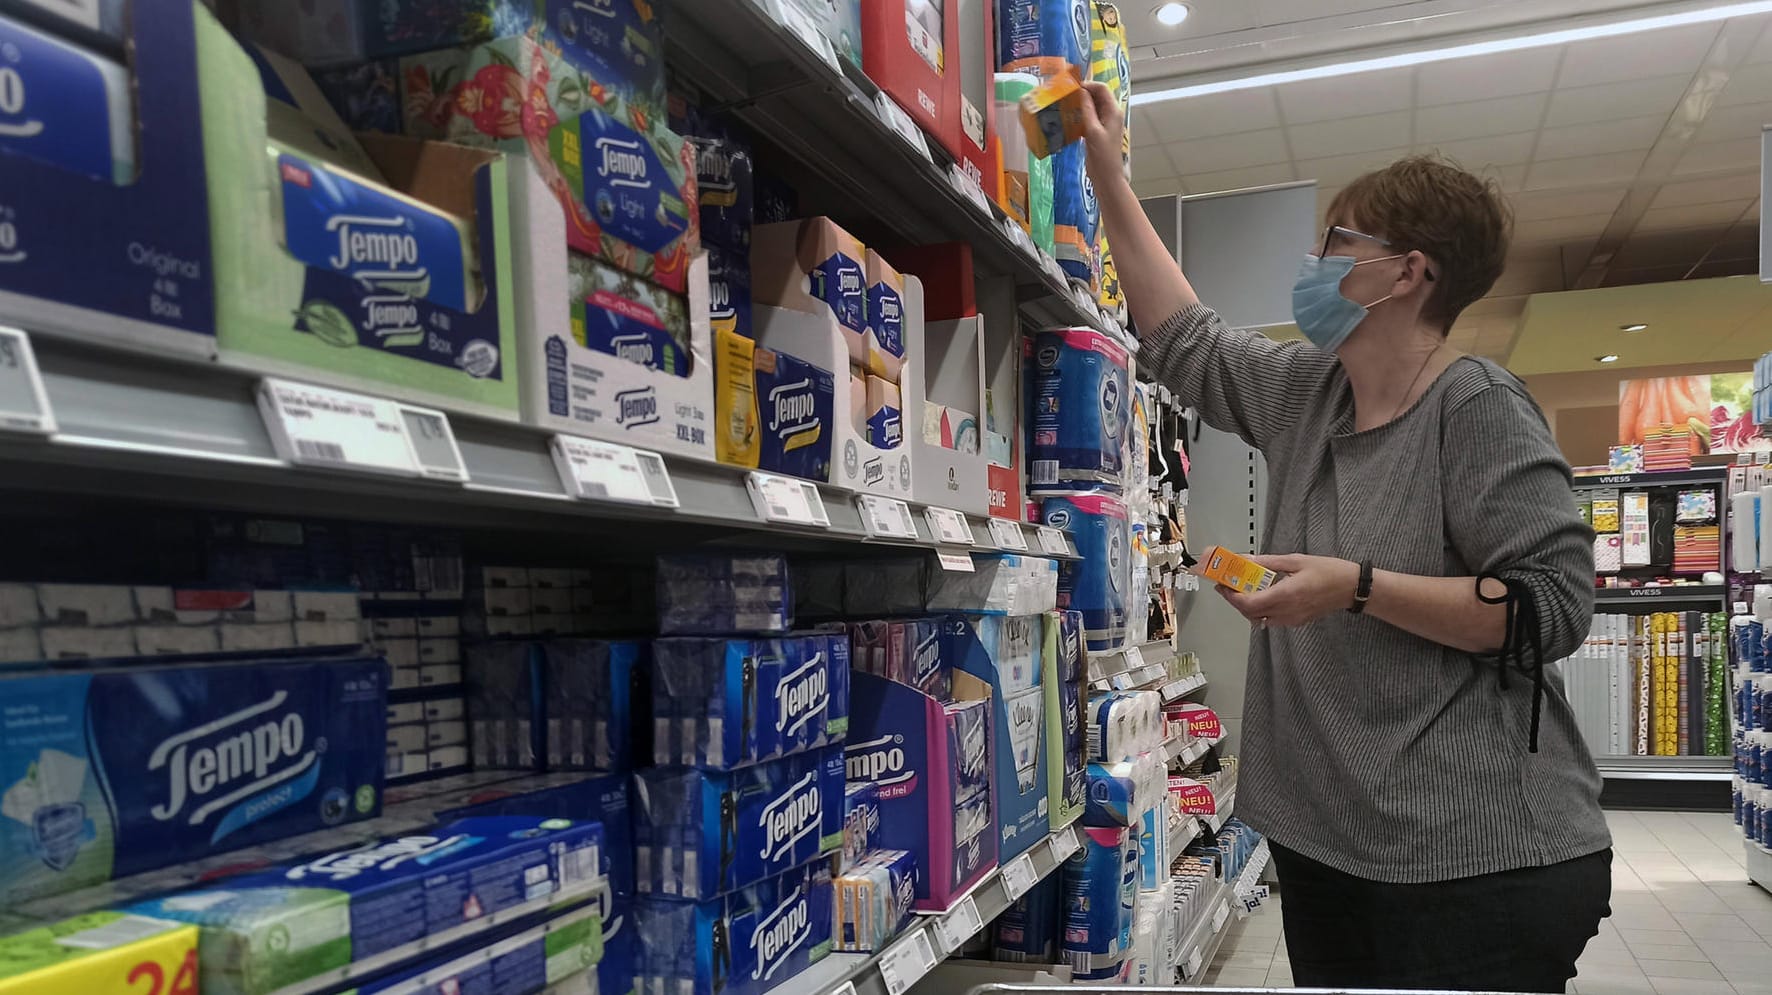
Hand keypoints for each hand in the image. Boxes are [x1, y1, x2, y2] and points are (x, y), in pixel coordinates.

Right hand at [1076, 80, 1124, 187]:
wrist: (1106, 177)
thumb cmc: (1102, 156)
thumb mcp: (1093, 131)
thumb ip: (1087, 110)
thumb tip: (1081, 91)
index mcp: (1113, 111)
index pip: (1101, 89)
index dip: (1088, 85)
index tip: (1071, 87)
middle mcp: (1110, 114)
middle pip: (1097, 95)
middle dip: (1082, 93)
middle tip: (1066, 95)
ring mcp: (1104, 122)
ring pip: (1092, 106)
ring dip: (1080, 104)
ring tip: (1065, 105)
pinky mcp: (1097, 131)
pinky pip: (1088, 117)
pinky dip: (1079, 115)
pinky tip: (1069, 118)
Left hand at [1217, 554, 1359, 627]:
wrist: (1351, 588)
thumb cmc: (1328, 571)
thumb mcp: (1296, 560)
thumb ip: (1269, 562)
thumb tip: (1247, 560)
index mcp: (1286, 594)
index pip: (1250, 603)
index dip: (1232, 597)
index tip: (1222, 585)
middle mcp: (1287, 611)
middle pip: (1250, 614)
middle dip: (1234, 601)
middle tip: (1226, 586)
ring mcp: (1292, 619)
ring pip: (1259, 619)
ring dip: (1246, 607)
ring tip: (1241, 590)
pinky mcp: (1296, 622)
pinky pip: (1271, 620)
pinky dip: (1259, 611)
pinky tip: (1259, 596)